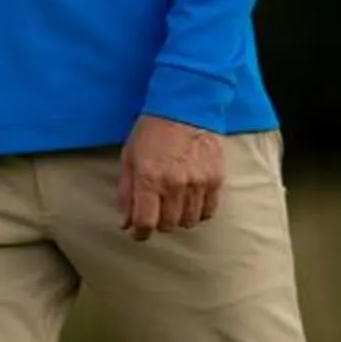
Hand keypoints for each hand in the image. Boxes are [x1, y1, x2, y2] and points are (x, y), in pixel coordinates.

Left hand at [117, 115, 226, 238]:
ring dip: (178, 219)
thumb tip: (125, 223)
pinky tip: (190, 202)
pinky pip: (208, 211)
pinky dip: (198, 212)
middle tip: (156, 213)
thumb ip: (126, 193)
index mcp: (149, 178)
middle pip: (168, 225)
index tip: (138, 233)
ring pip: (189, 221)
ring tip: (173, 205)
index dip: (140, 233)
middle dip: (158, 224)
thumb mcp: (129, 158)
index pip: (145, 222)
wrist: (185, 108)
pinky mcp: (215, 180)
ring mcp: (198, 183)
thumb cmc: (151, 132)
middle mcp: (174, 184)